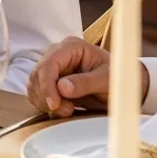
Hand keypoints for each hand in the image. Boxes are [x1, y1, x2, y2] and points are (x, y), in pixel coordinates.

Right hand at [26, 36, 149, 116]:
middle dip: (47, 96)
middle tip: (66, 110)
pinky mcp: (50, 81)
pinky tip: (60, 108)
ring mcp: (53, 67)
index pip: (49, 64)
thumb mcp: (107, 80)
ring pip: (34, 85)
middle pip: (37, 75)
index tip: (54, 104)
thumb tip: (62, 87)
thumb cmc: (118, 77)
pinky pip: (37, 93)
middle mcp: (57, 54)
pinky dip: (43, 104)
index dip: (47, 85)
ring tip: (67, 110)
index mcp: (71, 47)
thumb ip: (86, 82)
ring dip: (44, 101)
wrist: (122, 85)